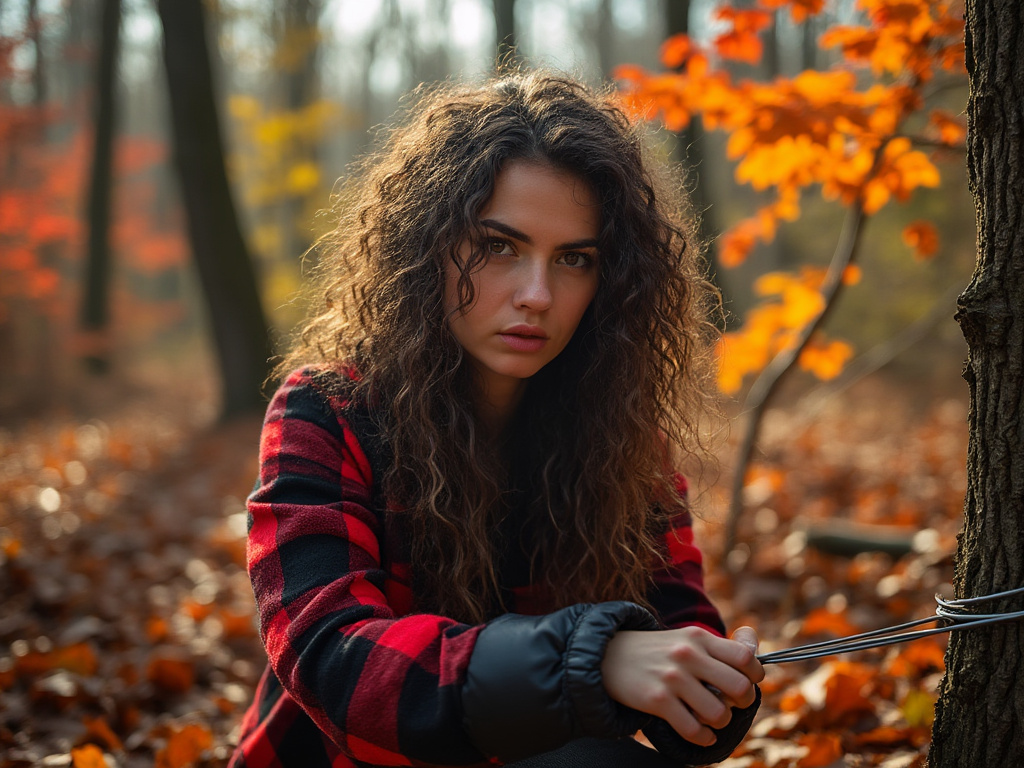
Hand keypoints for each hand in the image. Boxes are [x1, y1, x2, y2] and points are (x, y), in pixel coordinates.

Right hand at [601, 625, 763, 746]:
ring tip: (713, 719)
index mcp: (698, 637)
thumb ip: (719, 644)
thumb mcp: (686, 638)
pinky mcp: (657, 700)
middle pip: (739, 687)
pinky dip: (703, 738)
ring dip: (721, 722)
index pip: (744, 657)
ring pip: (718, 713)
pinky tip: (701, 734)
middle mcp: (687, 655)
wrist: (608, 655)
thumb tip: (752, 642)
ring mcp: (672, 678)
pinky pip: (694, 729)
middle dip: (744, 702)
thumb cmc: (656, 651)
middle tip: (734, 704)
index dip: (755, 675)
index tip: (749, 682)